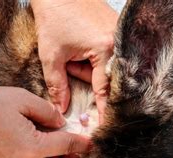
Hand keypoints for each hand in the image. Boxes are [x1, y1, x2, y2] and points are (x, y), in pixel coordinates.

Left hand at [31, 0, 117, 122]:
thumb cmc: (53, 18)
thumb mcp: (51, 55)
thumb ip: (58, 86)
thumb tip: (62, 109)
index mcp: (105, 49)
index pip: (104, 88)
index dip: (103, 108)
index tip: (104, 125)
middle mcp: (119, 41)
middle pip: (106, 76)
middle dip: (84, 74)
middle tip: (69, 62)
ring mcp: (121, 33)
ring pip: (107, 65)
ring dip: (88, 65)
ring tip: (72, 48)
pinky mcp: (118, 28)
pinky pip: (109, 54)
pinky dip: (94, 56)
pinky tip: (80, 44)